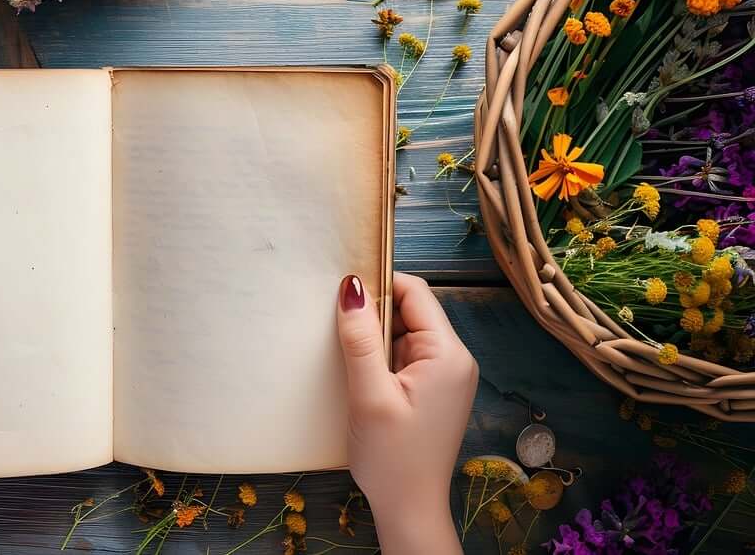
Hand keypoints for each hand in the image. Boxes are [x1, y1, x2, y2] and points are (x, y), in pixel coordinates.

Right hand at [335, 272, 476, 554]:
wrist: (409, 509)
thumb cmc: (392, 458)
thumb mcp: (369, 395)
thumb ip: (361, 339)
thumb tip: (351, 286)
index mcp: (448, 355)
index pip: (415, 293)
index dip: (379, 284)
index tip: (341, 292)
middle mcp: (455, 360)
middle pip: (411, 310)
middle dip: (374, 314)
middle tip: (338, 329)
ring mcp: (446, 376)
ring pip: (405, 333)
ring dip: (374, 338)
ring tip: (347, 357)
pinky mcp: (434, 390)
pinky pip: (405, 356)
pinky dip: (381, 358)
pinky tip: (360, 376)